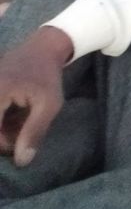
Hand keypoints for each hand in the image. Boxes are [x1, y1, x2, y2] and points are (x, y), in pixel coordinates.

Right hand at [0, 26, 72, 166]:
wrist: (43, 47)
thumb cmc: (47, 75)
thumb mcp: (48, 104)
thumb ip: (34, 132)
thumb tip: (22, 162)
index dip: (4, 144)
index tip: (21, 143)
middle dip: (3, 135)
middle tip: (20, 133)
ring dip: (2, 127)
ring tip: (20, 123)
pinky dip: (1, 118)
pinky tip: (14, 115)